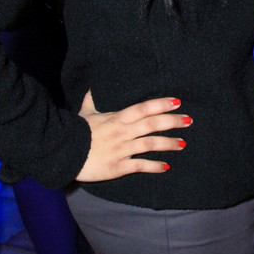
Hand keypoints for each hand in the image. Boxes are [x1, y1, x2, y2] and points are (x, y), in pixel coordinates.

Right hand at [76, 91, 190, 181]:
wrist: (64, 153)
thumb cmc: (76, 131)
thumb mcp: (85, 112)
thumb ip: (92, 100)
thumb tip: (92, 87)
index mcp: (117, 117)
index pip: (144, 108)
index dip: (161, 104)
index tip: (177, 102)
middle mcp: (123, 132)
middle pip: (152, 124)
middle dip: (172, 121)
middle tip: (189, 120)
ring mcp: (122, 149)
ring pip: (150, 144)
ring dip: (168, 143)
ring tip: (183, 143)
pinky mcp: (118, 166)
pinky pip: (140, 165)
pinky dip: (154, 166)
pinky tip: (166, 166)